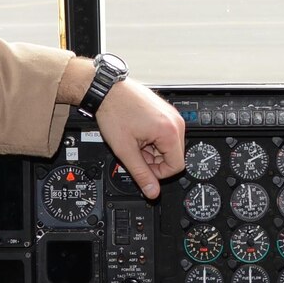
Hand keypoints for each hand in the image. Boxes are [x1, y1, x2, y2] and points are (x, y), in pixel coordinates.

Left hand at [95, 78, 186, 198]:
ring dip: (152, 149)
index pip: (176, 167)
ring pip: (168, 146)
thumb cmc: (114, 112)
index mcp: (170, 131)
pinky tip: (138, 133)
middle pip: (173, 156)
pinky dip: (152, 139)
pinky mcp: (166, 112)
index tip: (142, 168)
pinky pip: (165, 133)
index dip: (158, 173)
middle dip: (154, 160)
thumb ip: (141, 174)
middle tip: (135, 152)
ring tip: (134, 141)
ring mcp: (172, 115)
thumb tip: (152, 191)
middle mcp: (175, 122)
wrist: (107, 91)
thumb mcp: (125, 150)